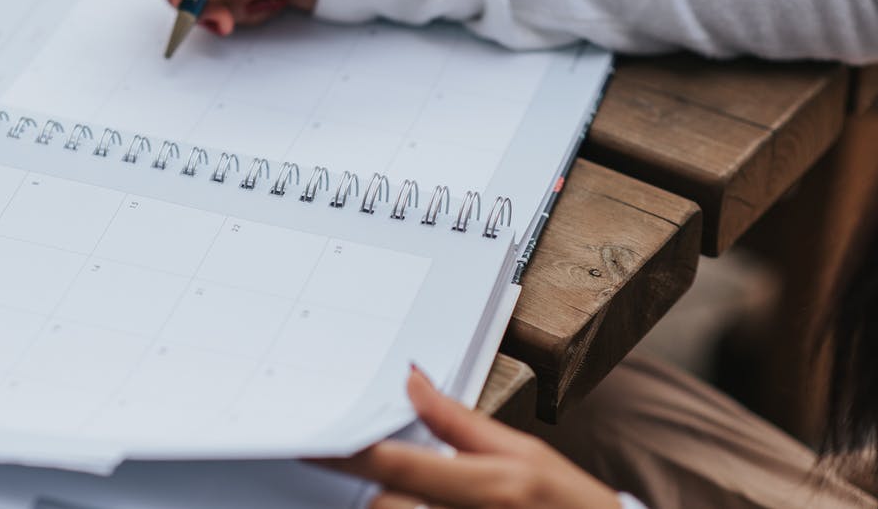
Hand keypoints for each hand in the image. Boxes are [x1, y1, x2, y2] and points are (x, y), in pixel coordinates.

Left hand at [316, 367, 621, 508]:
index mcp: (490, 484)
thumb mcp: (522, 451)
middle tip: (386, 473)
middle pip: (385, 507)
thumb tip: (412, 381)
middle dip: (380, 492)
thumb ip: (458, 423)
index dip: (347, 454)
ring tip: (420, 493)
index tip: (309, 444)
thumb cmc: (568, 501)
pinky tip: (413, 500)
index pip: (398, 466)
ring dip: (392, 505)